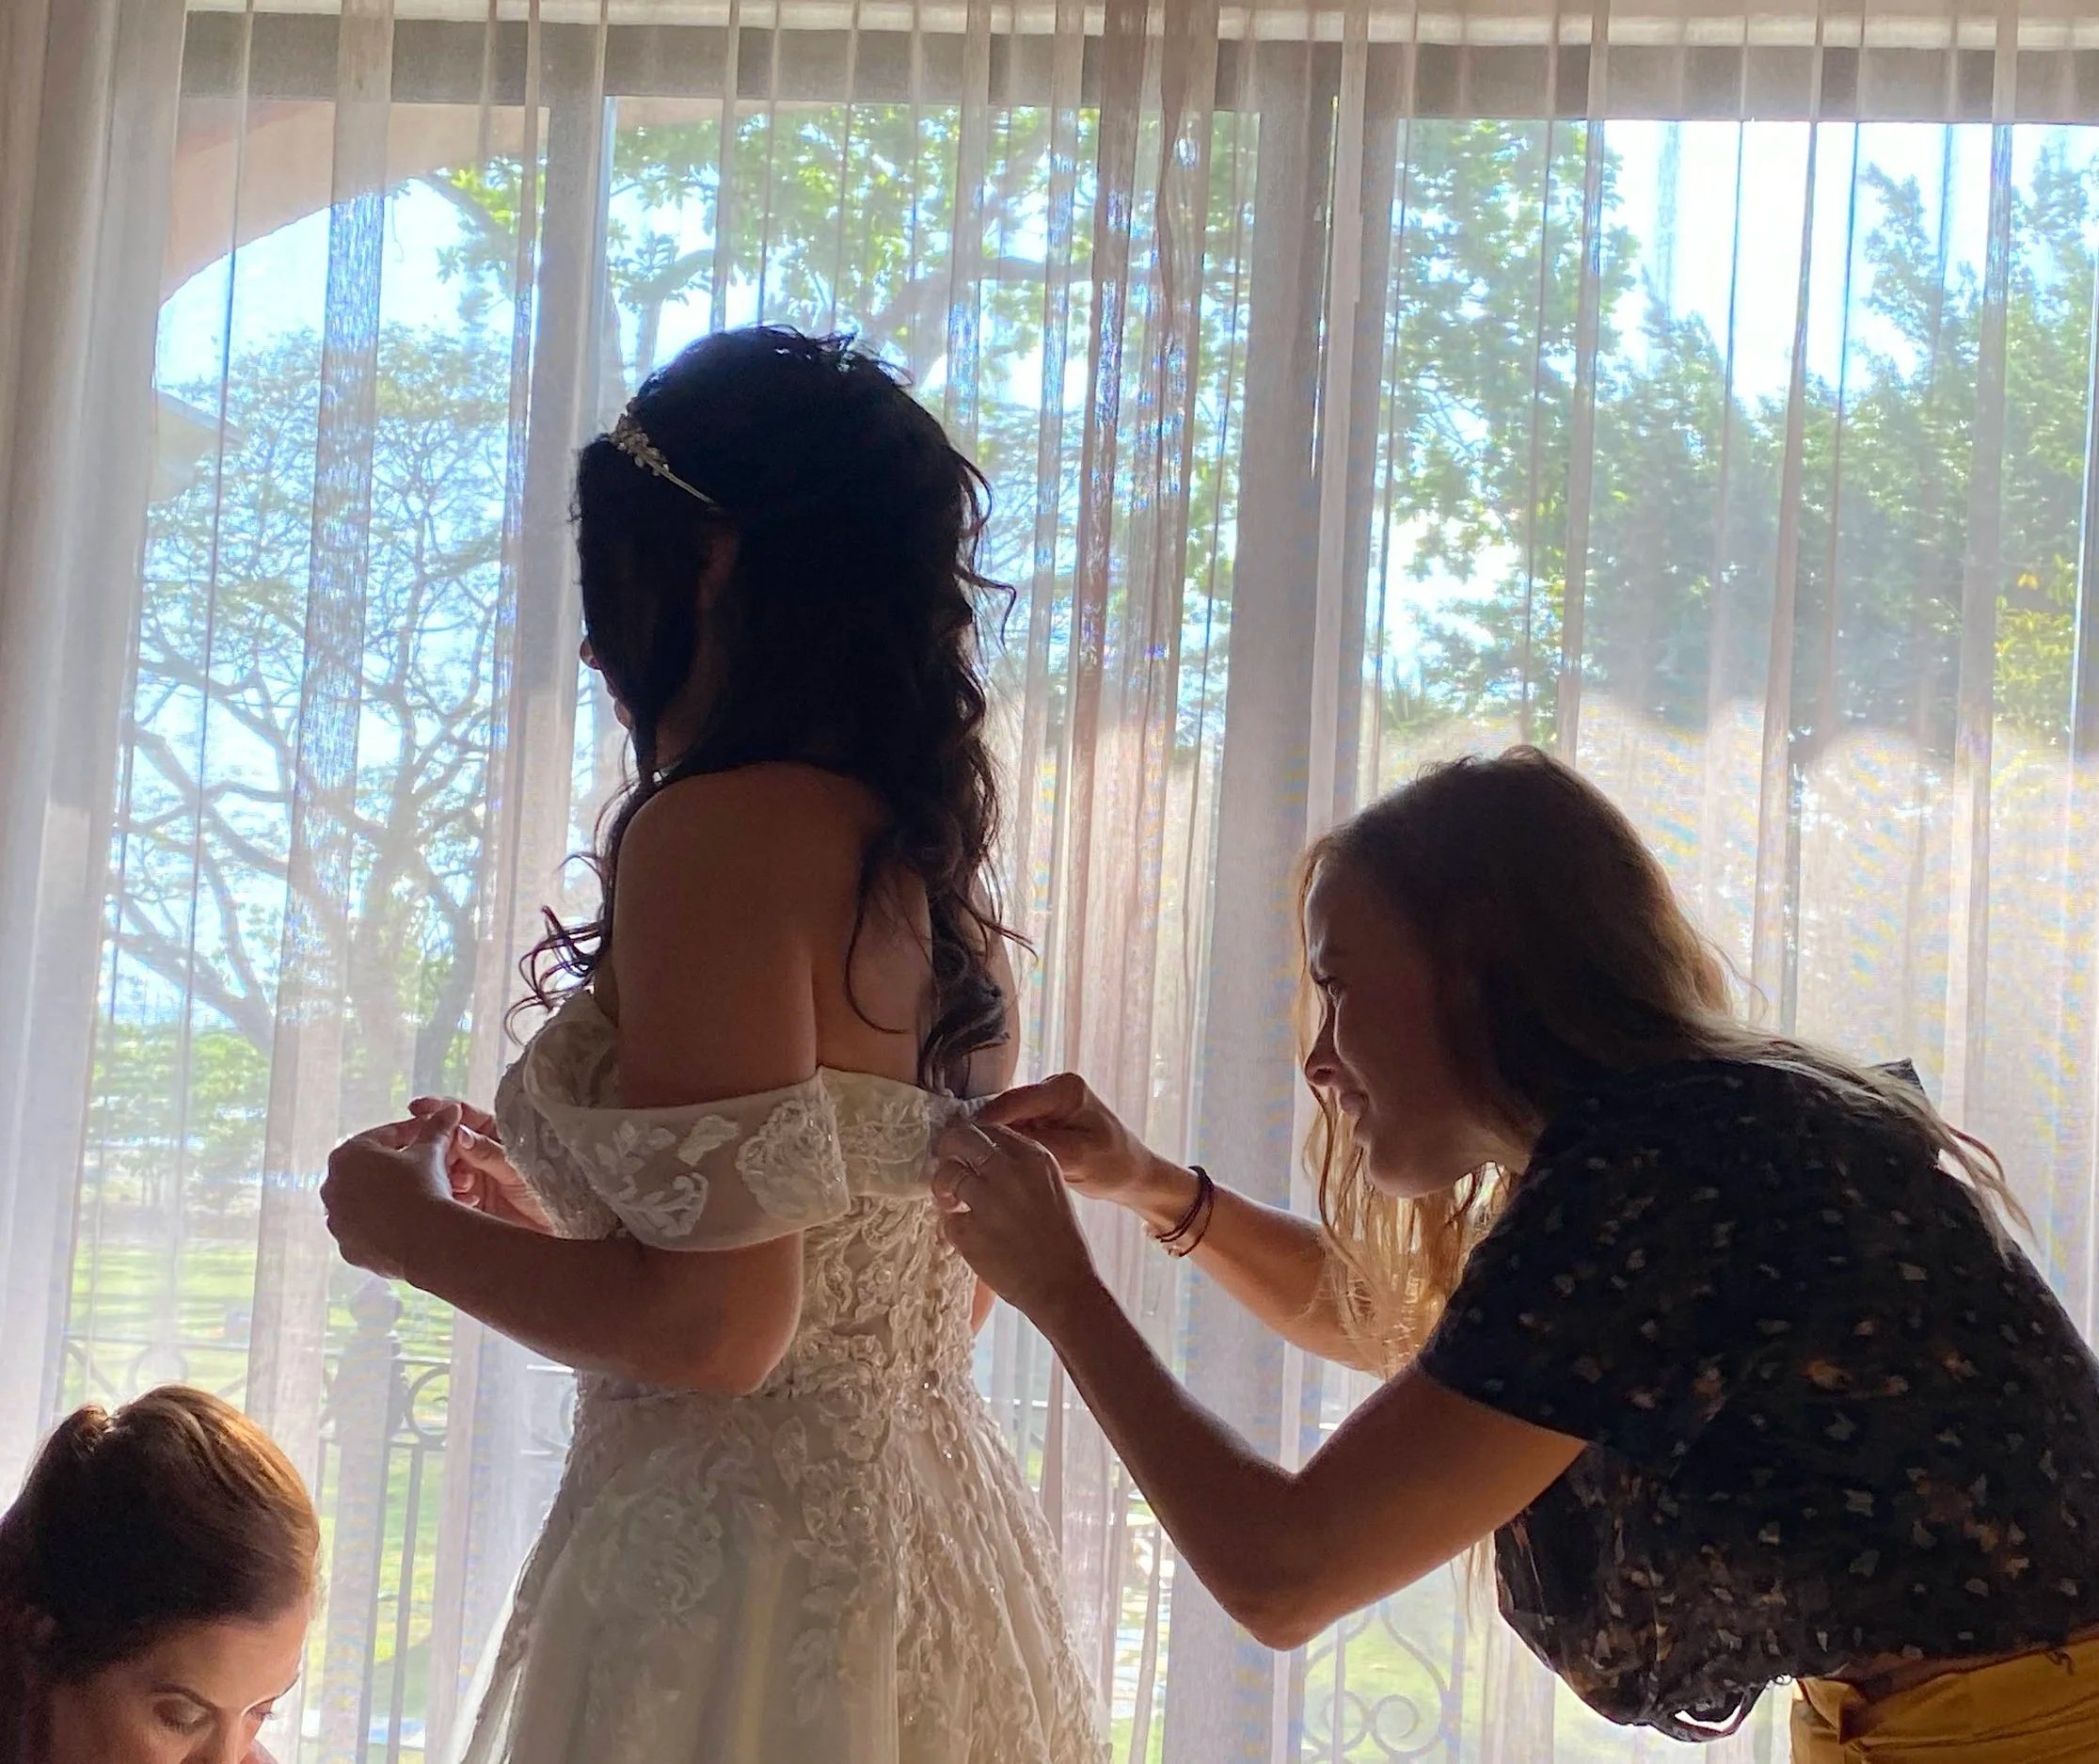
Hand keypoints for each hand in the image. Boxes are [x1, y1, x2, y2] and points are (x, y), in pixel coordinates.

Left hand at [321, 1104, 459, 1278]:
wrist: (425, 1239)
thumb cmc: (423, 1186)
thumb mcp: (431, 1152)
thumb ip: (436, 1128)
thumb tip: (451, 1108)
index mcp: (347, 1154)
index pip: (384, 1137)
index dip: (414, 1133)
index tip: (433, 1136)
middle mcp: (332, 1187)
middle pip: (371, 1171)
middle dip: (399, 1168)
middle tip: (429, 1167)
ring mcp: (337, 1221)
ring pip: (368, 1204)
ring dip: (391, 1198)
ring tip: (422, 1197)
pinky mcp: (347, 1249)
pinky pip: (368, 1232)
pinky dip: (386, 1227)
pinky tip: (411, 1224)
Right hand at [407, 1095, 551, 1231]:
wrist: (556, 1229)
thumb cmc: (548, 1191)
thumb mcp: (518, 1169)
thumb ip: (488, 1152)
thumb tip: (459, 1132)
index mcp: (495, 1134)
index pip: (463, 1115)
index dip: (440, 1109)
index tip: (417, 1108)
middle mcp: (479, 1152)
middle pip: (445, 1141)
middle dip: (433, 1145)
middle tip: (418, 1152)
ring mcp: (471, 1175)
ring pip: (440, 1167)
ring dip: (440, 1173)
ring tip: (459, 1183)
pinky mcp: (465, 1200)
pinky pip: (444, 1193)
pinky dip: (446, 1194)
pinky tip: (460, 1200)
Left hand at [932, 1121, 1101, 1322]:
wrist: (1063, 1285)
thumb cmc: (1058, 1239)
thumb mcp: (1049, 1186)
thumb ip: (1019, 1166)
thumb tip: (978, 1154)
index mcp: (1034, 1157)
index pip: (988, 1128)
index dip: (971, 1139)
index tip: (966, 1152)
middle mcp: (1009, 1171)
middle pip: (961, 1139)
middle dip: (948, 1149)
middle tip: (947, 1165)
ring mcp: (988, 1200)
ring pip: (947, 1174)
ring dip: (943, 1188)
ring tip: (952, 1203)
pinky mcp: (969, 1231)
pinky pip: (947, 1218)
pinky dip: (953, 1227)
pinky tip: (971, 1237)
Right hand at [971, 1072, 1174, 1209]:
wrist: (1134, 1174)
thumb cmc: (1114, 1165)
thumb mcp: (1078, 1159)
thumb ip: (1039, 1147)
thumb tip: (998, 1145)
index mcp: (1065, 1089)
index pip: (1013, 1102)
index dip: (984, 1124)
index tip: (957, 1146)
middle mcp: (1053, 1088)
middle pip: (1005, 1109)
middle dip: (984, 1134)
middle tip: (957, 1160)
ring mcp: (1048, 1104)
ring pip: (1007, 1121)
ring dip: (992, 1143)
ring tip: (969, 1166)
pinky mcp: (1044, 1120)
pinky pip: (1016, 1131)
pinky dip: (1004, 1147)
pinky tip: (989, 1167)